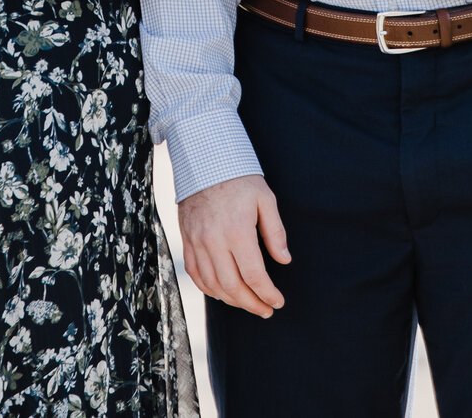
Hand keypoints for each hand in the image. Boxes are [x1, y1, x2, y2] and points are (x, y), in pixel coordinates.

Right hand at [178, 174, 288, 316]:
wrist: (204, 163)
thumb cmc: (239, 180)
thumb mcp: (265, 199)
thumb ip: (275, 232)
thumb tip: (284, 260)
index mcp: (237, 231)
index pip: (254, 275)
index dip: (267, 294)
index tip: (278, 302)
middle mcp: (214, 241)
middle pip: (232, 286)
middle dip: (251, 304)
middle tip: (266, 310)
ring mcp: (197, 242)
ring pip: (212, 285)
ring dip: (232, 300)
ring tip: (248, 303)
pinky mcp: (187, 241)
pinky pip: (195, 274)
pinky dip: (209, 289)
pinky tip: (222, 293)